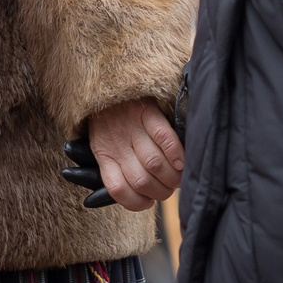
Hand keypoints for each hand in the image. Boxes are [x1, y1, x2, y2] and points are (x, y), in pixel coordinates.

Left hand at [69, 98, 183, 210]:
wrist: (108, 80)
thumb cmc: (110, 121)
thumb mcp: (102, 145)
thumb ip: (112, 169)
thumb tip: (126, 198)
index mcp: (103, 154)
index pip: (117, 190)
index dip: (138, 203)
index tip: (150, 201)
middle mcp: (115, 142)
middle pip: (141, 180)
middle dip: (161, 192)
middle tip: (169, 189)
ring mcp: (131, 126)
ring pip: (154, 163)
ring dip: (172, 177)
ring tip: (178, 178)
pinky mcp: (147, 111)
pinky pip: (164, 137)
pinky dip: (176, 153)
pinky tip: (181, 162)